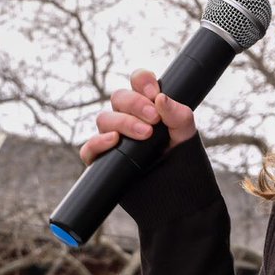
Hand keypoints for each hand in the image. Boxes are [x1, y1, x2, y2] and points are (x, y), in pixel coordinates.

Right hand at [79, 68, 196, 165]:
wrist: (176, 194)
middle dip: (135, 104)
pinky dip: (98, 142)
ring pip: (104, 119)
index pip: (138, 82)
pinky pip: (89, 148)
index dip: (142, 81)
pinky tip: (114, 141)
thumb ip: (179, 115)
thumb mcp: (186, 135)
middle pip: (119, 97)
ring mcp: (113, 138)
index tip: (154, 93)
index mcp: (147, 106)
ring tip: (144, 134)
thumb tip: (161, 98)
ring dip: (123, 122)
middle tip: (154, 119)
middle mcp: (127, 118)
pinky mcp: (103, 160)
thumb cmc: (181, 160)